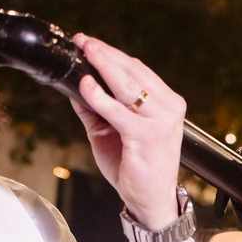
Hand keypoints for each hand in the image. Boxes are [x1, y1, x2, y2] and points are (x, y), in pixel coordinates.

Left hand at [70, 34, 186, 229]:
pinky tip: (86, 86)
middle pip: (133, 71)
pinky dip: (100, 97)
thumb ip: (96, 110)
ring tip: (85, 52)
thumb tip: (74, 88)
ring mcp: (161, 121)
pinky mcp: (147, 135)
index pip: (137, 70)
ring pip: (128, 85)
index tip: (89, 44)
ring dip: (104, 66)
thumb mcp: (111, 132)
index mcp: (165, 103)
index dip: (112, 55)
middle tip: (83, 41)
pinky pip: (119, 111)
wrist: (151, 200)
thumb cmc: (136, 168)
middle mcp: (167, 108)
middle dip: (105, 54)